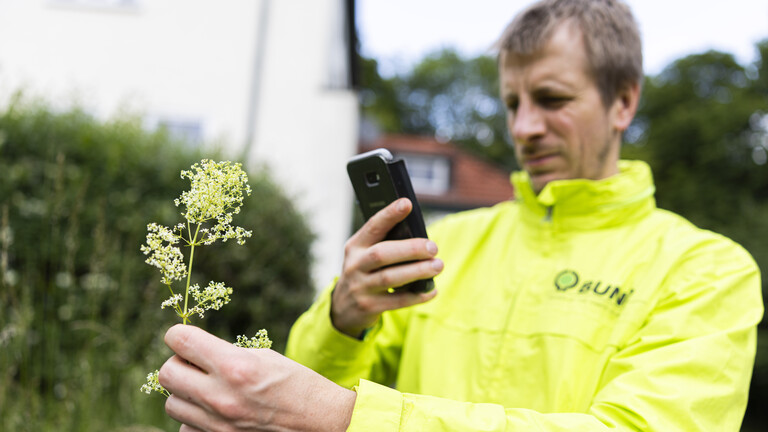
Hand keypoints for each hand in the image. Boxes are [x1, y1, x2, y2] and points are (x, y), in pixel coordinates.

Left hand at [158, 324, 355, 431]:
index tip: (183, 337)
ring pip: (171, 403)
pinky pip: (185, 426)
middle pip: (167, 373)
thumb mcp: (262, 356)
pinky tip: (213, 410)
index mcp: (235, 365)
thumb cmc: (294, 382)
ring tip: (205, 387)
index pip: (180, 341)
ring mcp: (217, 423)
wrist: (317, 421)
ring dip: (184, 392)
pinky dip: (194, 418)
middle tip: (195, 363)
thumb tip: (192, 350)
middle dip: (178, 363)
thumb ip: (224, 353)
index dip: (178, 335)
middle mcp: (221, 395)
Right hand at [332, 198, 442, 336]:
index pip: (372, 226)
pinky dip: (417, 295)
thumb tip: (419, 236)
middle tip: (433, 247)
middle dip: (410, 249)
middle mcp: (355, 265)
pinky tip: (431, 290)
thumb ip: (384, 243)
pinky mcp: (369, 306)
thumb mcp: (364, 254)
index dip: (389, 214)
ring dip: (417, 271)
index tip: (406, 203)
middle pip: (382, 254)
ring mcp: (360, 287)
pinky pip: (397, 300)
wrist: (343, 308)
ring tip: (437, 266)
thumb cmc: (363, 272)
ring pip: (390, 277)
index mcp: (355, 246)